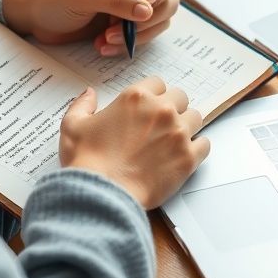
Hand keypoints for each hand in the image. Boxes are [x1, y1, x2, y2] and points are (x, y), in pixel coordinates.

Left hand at [2, 0, 179, 55]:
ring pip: (159, 14)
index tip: (148, 0)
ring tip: (107, 41)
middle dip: (152, 14)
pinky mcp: (127, 19)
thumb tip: (147, 10)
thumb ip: (115, 1)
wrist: (35, 19)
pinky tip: (103, 46)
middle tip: (129, 29)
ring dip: (140, 33)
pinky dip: (130, 42)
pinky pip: (145, 31)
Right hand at [59, 77, 210, 208]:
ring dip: (186, 126)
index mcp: (135, 98)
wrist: (102, 195)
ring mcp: (178, 133)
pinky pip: (205, 144)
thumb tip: (89, 94)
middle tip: (161, 125)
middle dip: (173, 108)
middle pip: (180, 97)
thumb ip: (82, 105)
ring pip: (195, 118)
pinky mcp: (188, 157)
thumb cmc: (87, 162)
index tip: (149, 108)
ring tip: (173, 141)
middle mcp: (161, 110)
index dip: (154, 95)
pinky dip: (197, 149)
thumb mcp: (73, 126)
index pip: (157, 83)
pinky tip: (184, 156)